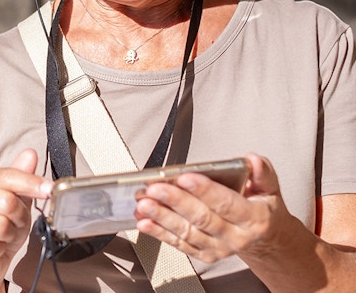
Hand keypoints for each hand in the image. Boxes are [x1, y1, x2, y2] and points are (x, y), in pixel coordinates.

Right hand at [0, 149, 51, 290]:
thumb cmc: (0, 226)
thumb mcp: (16, 198)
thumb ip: (21, 175)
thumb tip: (30, 154)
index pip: (7, 176)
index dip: (31, 182)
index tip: (48, 188)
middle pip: (6, 200)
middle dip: (19, 214)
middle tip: (16, 221)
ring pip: (0, 225)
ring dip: (10, 233)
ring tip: (4, 235)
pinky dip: (0, 249)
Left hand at [134, 153, 289, 263]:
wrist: (266, 238)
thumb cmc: (263, 206)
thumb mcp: (270, 186)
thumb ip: (262, 172)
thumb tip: (253, 160)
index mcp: (253, 218)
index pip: (227, 203)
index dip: (205, 190)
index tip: (184, 177)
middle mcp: (235, 237)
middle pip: (202, 218)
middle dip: (175, 201)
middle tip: (155, 188)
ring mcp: (219, 248)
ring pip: (187, 232)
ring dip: (162, 217)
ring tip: (144, 204)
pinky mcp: (205, 254)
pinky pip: (180, 244)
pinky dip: (160, 233)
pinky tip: (145, 222)